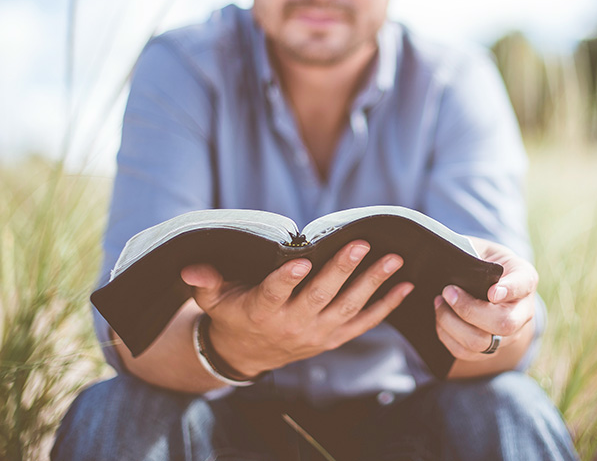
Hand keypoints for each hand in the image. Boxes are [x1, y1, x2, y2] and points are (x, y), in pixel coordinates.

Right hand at [180, 240, 412, 377]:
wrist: (248, 353)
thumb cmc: (232, 313)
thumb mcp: (213, 299)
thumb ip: (205, 282)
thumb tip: (190, 268)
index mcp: (262, 309)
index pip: (275, 293)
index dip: (286, 278)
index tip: (299, 261)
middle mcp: (293, 323)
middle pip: (321, 296)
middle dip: (342, 270)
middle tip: (361, 244)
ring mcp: (318, 332)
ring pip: (349, 306)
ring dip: (373, 283)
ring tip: (394, 259)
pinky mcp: (335, 337)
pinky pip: (365, 322)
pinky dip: (387, 305)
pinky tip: (406, 286)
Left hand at [434, 237, 537, 365]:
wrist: (486, 282)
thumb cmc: (481, 260)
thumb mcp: (481, 248)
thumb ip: (472, 253)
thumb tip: (453, 261)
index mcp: (525, 278)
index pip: (523, 284)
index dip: (510, 290)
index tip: (491, 292)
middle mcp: (523, 311)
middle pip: (504, 323)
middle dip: (469, 310)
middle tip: (447, 291)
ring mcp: (509, 334)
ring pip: (482, 342)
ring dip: (453, 324)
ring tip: (438, 302)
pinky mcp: (489, 349)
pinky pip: (467, 353)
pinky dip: (447, 336)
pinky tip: (439, 318)